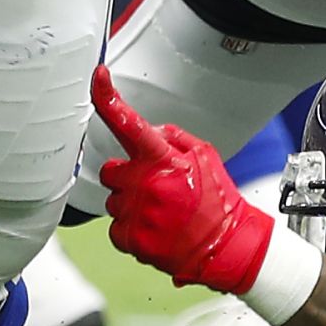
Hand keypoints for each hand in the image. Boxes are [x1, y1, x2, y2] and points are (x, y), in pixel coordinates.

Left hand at [92, 66, 273, 293]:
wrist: (226, 247)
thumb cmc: (217, 202)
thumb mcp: (204, 156)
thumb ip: (172, 136)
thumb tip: (148, 131)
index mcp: (163, 159)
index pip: (129, 122)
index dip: (108, 97)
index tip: (98, 78)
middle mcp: (145, 183)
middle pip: (111, 170)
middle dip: (126, 176)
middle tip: (153, 187)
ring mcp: (137, 212)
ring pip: (113, 201)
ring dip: (130, 204)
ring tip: (160, 212)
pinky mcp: (132, 239)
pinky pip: (115, 228)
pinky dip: (130, 229)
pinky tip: (154, 228)